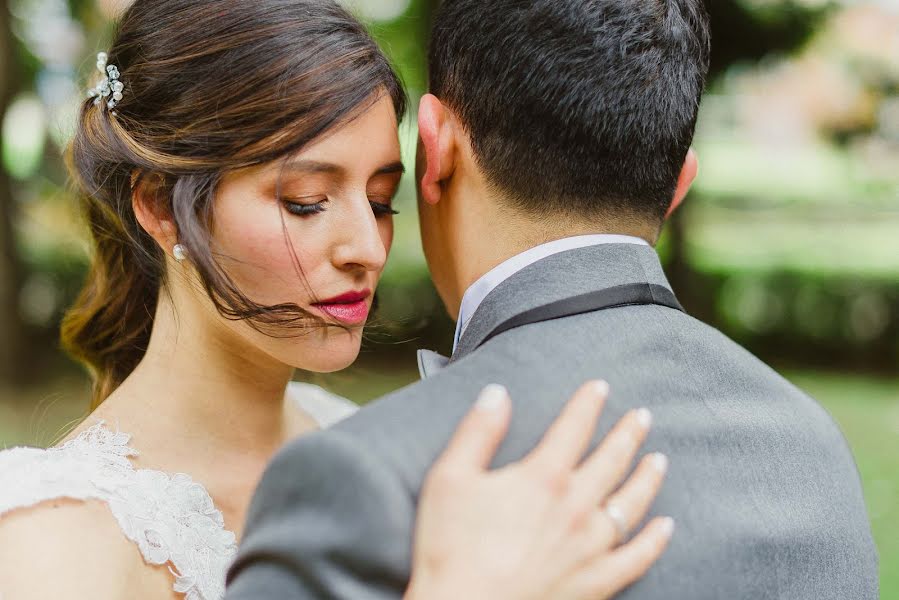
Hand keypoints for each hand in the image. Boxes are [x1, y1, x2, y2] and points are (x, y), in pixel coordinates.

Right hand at [405, 381, 672, 599]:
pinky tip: (665, 527)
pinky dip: (654, 541)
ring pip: (631, 504)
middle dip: (629, 434)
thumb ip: (478, 431)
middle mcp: (576, 508)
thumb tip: (497, 393)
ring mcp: (590, 547)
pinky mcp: (594, 583)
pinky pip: (636, 558)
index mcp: (543, 478)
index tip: (600, 388)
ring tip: (660, 460)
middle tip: (643, 417)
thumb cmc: (452, 547)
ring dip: (648, 478)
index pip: (573, 428)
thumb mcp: (450, 477)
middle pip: (612, 461)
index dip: (588, 404)